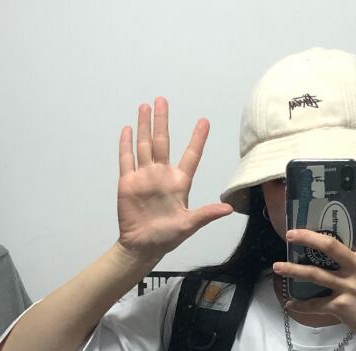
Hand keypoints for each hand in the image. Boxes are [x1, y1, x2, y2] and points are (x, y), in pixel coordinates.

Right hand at [116, 97, 232, 259]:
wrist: (142, 246)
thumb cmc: (167, 237)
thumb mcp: (189, 225)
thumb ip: (206, 214)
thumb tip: (229, 209)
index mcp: (180, 184)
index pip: (191, 156)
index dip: (197, 139)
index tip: (204, 121)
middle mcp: (162, 175)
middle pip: (163, 142)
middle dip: (162, 121)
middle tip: (163, 100)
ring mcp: (144, 177)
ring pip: (144, 145)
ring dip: (144, 126)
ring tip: (146, 106)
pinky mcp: (128, 182)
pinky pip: (126, 159)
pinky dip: (126, 144)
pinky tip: (128, 128)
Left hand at [272, 179, 355, 350]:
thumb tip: (342, 256)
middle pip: (330, 246)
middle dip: (308, 237)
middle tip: (290, 233)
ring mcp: (351, 288)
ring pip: (316, 274)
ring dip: (294, 269)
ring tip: (278, 266)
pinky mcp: (342, 307)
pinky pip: (316, 304)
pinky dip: (301, 306)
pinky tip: (290, 305)